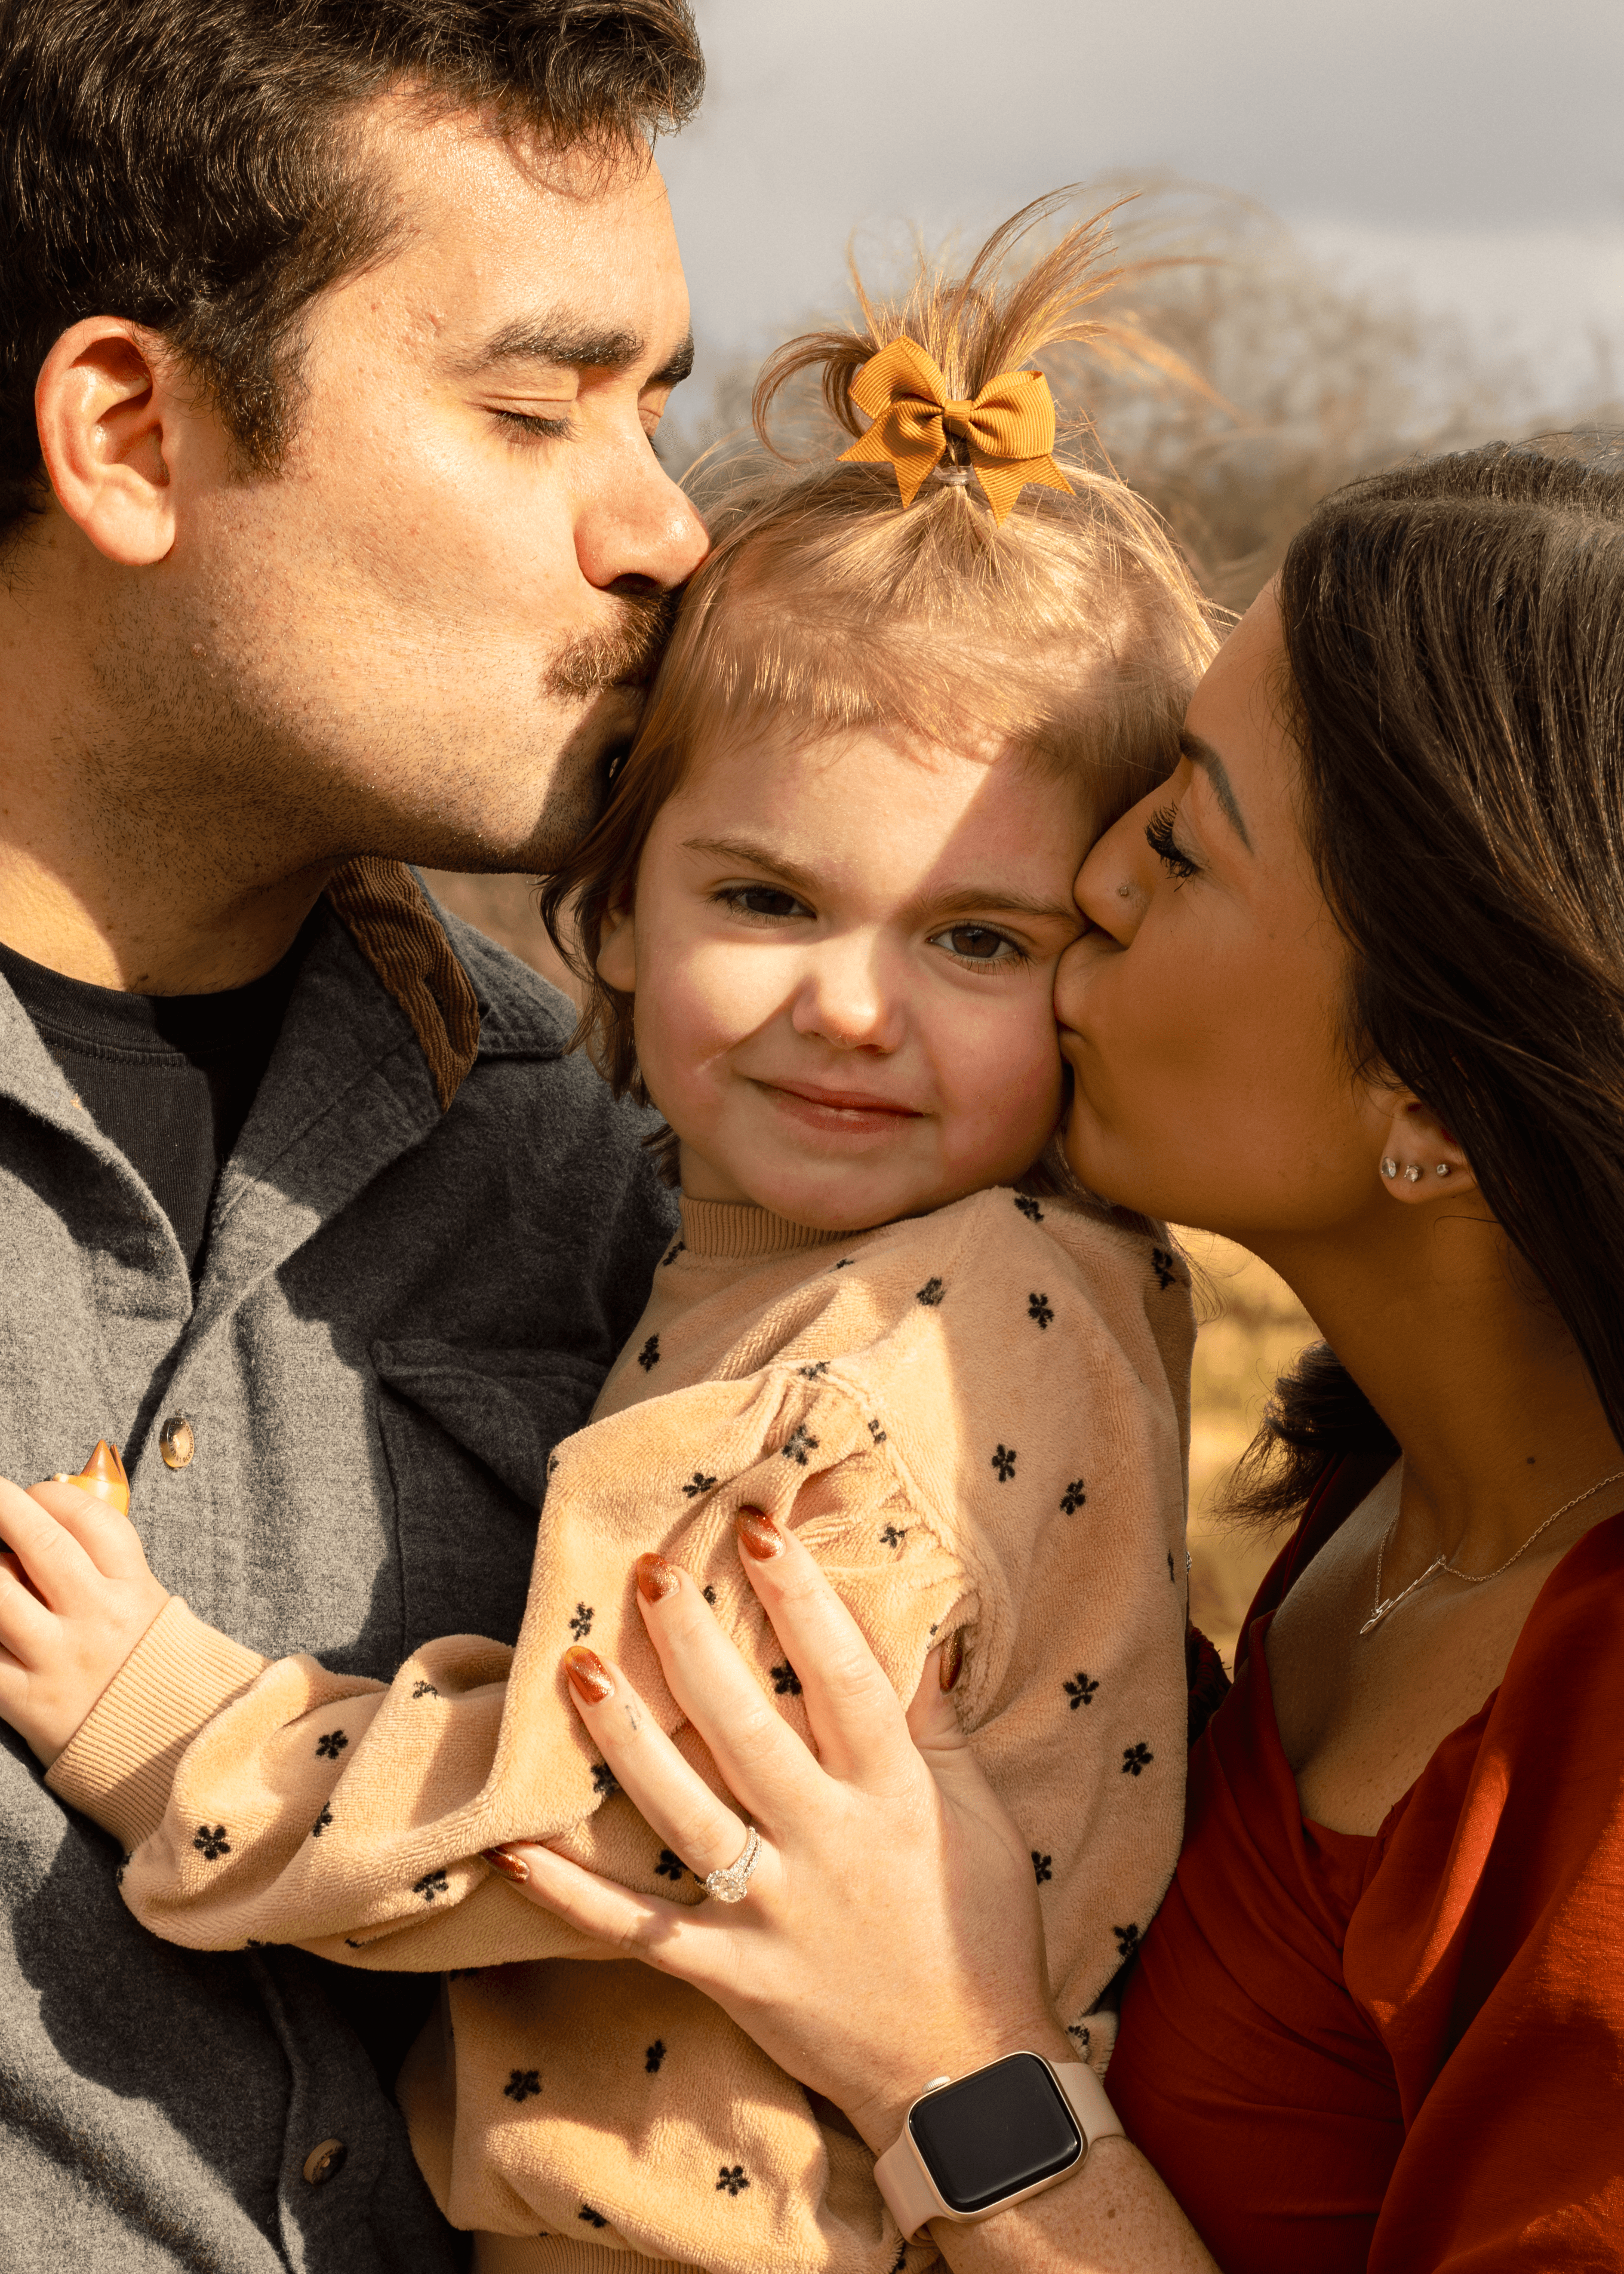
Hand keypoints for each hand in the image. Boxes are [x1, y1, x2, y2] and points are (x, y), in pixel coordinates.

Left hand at [0, 1473, 168, 1763]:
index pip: (92, 1521)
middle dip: (4, 1507)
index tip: (35, 1491)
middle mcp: (97, 1618)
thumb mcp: (143, 1603)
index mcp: (133, 1589)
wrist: (167, 1749)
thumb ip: (103, 1561)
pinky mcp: (26, 1702)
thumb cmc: (148, 1664)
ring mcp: (59, 1660)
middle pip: (43, 1545)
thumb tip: (46, 1505)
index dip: (53, 1495)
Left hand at [485, 1511, 1071, 2153]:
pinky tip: (514, 1850)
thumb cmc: (978, 1930)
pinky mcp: (734, 1975)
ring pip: (685, 1812)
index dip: (798, 1600)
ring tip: (575, 1669)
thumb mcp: (979, 1816)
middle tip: (646, 1574)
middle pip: (746, 1730)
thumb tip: (917, 1629)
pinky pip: (640, 1931)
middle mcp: (829, 1843)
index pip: (843, 1676)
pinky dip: (575, 1894)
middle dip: (691, 1646)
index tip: (755, 1530)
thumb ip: (935, 1725)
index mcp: (894, 1793)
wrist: (966, 2078)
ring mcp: (775, 1912)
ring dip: (626, 1741)